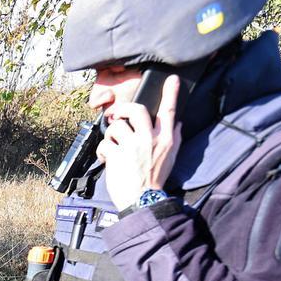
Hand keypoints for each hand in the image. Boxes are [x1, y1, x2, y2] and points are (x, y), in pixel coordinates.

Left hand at [97, 74, 182, 210]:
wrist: (143, 201)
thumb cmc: (155, 180)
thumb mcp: (171, 158)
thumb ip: (175, 137)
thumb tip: (178, 121)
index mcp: (165, 140)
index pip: (169, 112)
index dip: (170, 94)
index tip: (171, 80)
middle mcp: (150, 140)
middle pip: (136, 110)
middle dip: (123, 109)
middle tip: (117, 115)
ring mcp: (132, 147)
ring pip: (116, 125)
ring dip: (110, 134)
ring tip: (113, 145)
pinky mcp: (117, 156)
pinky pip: (104, 143)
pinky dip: (102, 150)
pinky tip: (106, 158)